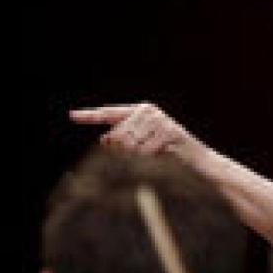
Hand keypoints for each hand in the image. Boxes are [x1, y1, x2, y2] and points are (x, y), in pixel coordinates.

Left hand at [69, 102, 203, 162]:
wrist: (200, 162)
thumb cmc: (171, 156)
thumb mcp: (143, 147)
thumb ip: (124, 141)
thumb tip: (104, 140)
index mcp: (140, 111)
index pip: (109, 114)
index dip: (90, 116)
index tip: (71, 115)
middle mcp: (148, 110)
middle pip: (118, 136)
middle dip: (126, 151)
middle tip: (147, 154)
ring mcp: (159, 119)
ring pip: (130, 145)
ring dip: (141, 157)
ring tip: (158, 155)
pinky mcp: (168, 131)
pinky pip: (144, 152)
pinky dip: (152, 160)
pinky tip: (165, 156)